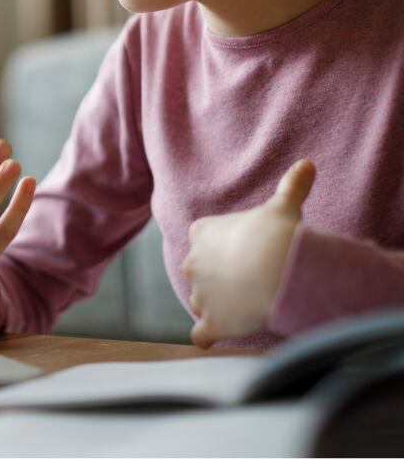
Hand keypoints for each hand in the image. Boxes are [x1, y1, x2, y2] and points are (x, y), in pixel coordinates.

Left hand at [182, 159, 315, 347]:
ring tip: (243, 307)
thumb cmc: (276, 235)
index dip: (218, 244)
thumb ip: (292, 186)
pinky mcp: (210, 323)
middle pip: (197, 271)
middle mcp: (192, 263)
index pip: (201, 237)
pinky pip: (200, 335)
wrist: (276, 270)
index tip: (241, 248)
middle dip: (215, 277)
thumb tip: (307, 164)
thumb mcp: (283, 206)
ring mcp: (199, 295)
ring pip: (200, 302)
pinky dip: (207, 336)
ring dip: (215, 306)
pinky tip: (218, 335)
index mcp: (202, 233)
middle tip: (247, 281)